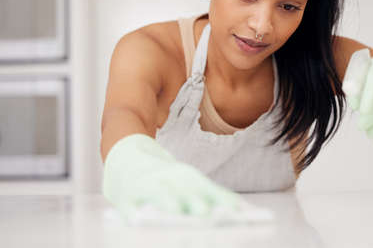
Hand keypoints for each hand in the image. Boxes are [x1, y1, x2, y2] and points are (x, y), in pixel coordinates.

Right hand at [102, 134, 242, 220]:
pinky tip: (136, 218)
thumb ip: (215, 195)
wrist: (129, 160)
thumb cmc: (167, 179)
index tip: (236, 212)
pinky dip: (133, 211)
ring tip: (175, 210)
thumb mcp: (191, 182)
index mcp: (188, 178)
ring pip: (158, 194)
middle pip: (184, 191)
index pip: (208, 189)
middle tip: (206, 212)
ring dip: (167, 202)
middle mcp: (169, 179)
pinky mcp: (126, 196)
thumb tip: (239, 207)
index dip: (220, 201)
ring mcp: (147, 186)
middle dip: (195, 201)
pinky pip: (129, 205)